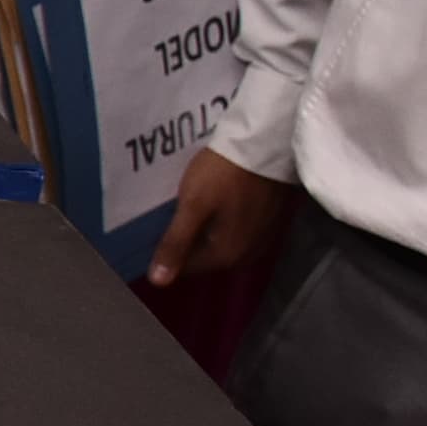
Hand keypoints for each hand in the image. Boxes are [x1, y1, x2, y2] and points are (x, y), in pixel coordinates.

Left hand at [142, 151, 296, 291]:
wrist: (266, 143)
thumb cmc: (224, 174)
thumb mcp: (193, 206)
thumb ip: (175, 244)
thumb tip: (158, 282)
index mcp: (227, 257)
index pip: (186, 268)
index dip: (168, 251)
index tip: (155, 229)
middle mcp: (248, 255)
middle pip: (206, 256)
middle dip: (187, 241)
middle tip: (171, 215)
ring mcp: (262, 238)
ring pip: (222, 243)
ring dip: (206, 230)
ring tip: (192, 207)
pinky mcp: (270, 220)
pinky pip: (238, 230)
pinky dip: (224, 221)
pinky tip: (217, 202)